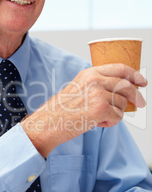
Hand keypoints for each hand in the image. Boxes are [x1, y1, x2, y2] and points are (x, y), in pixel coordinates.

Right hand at [22, 63, 146, 157]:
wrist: (49, 123)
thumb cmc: (61, 110)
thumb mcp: (78, 89)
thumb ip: (97, 85)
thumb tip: (120, 91)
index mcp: (89, 73)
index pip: (119, 68)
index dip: (134, 74)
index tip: (142, 81)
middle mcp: (95, 80)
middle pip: (126, 85)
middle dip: (136, 95)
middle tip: (141, 104)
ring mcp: (99, 93)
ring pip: (123, 103)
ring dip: (115, 113)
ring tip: (99, 117)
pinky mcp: (101, 108)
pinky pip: (118, 116)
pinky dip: (110, 122)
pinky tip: (97, 122)